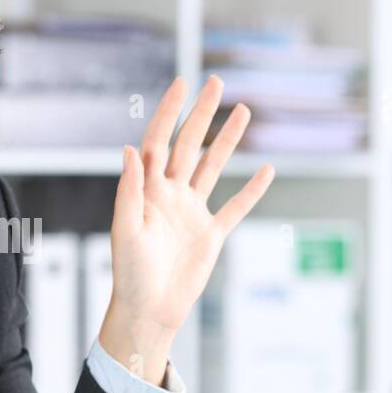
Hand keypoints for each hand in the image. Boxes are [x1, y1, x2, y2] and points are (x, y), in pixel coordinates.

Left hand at [98, 76, 274, 384]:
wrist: (149, 310)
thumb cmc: (129, 274)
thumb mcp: (126, 230)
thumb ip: (130, 191)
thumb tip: (129, 149)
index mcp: (147, 191)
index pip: (159, 141)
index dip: (170, 112)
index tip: (182, 83)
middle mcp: (170, 195)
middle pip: (189, 145)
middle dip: (202, 114)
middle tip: (215, 82)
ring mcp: (192, 213)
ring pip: (212, 168)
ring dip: (227, 141)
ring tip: (243, 111)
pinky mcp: (210, 235)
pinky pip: (235, 208)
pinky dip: (251, 190)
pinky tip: (266, 169)